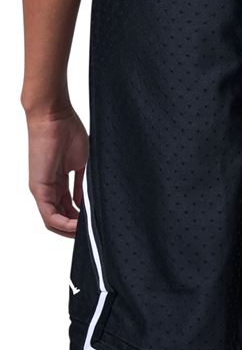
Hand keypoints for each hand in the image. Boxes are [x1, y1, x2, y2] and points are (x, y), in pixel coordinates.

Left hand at [26, 105, 88, 236]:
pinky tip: (78, 227)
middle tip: (92, 233)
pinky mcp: (38, 188)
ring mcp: (41, 189)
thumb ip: (82, 184)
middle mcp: (47, 188)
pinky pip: (49, 215)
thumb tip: (84, 202)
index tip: (94, 223)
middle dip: (75, 229)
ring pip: (53, 221)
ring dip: (69, 231)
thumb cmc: (68, 132)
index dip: (80, 220)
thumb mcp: (81, 164)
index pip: (67, 209)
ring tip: (86, 233)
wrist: (54, 116)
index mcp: (57, 182)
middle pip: (60, 219)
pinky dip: (64, 224)